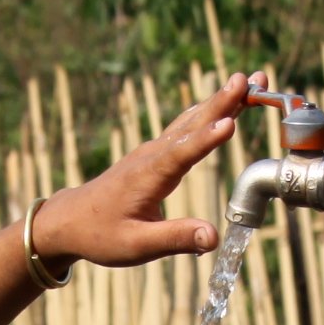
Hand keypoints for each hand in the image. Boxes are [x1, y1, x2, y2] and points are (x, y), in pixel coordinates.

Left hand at [31, 76, 253, 269]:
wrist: (71, 220)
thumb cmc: (101, 234)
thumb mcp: (137, 245)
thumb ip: (175, 239)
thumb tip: (213, 237)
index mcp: (149, 176)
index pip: (181, 154)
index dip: (206, 140)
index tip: (230, 123)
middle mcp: (153, 155)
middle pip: (193, 124)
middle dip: (224, 101)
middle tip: (252, 79)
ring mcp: (154, 149)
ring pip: (192, 119)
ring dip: (221, 99)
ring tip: (250, 81)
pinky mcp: (157, 152)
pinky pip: (187, 125)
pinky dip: (210, 111)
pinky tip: (225, 101)